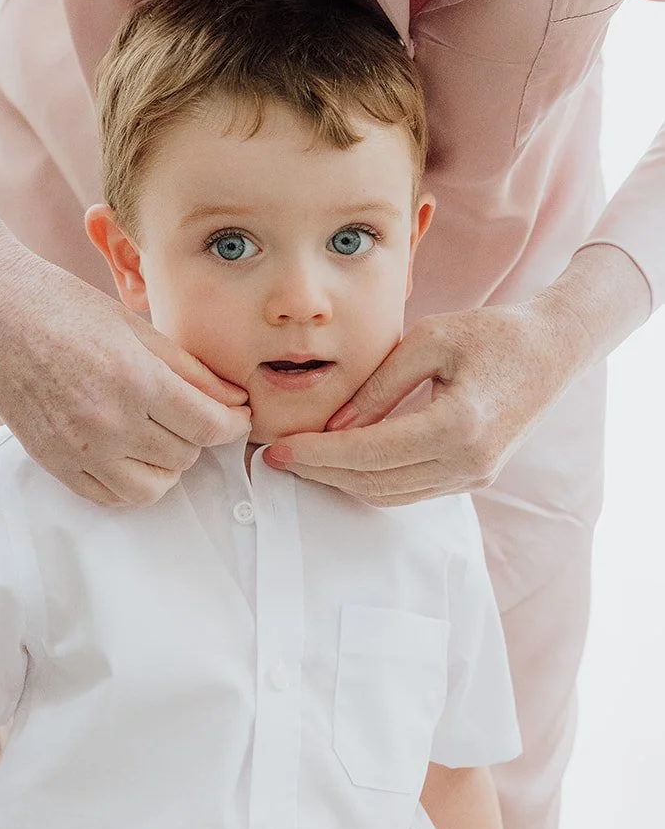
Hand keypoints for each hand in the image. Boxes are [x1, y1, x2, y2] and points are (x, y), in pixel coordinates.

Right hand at [0, 159, 249, 508]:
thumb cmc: (65, 309)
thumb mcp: (137, 328)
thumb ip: (190, 370)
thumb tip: (234, 400)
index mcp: (135, 380)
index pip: (209, 427)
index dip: (233, 423)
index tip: (236, 414)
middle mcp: (109, 423)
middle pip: (185, 456)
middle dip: (198, 435)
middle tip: (190, 411)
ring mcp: (79, 450)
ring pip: (153, 487)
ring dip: (167, 465)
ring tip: (159, 433)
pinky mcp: (55, 464)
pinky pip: (110, 497)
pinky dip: (130, 481)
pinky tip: (129, 451)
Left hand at [262, 241, 650, 503]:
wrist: (554, 350)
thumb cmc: (492, 333)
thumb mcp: (428, 341)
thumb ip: (378, 387)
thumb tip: (334, 427)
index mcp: (459, 425)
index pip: (370, 453)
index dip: (318, 454)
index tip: (277, 449)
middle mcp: (469, 462)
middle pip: (375, 482)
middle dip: (320, 472)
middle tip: (275, 457)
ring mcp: (475, 476)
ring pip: (391, 495)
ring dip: (342, 481)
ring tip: (301, 460)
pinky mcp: (475, 477)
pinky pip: (411, 490)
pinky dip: (371, 480)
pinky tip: (341, 460)